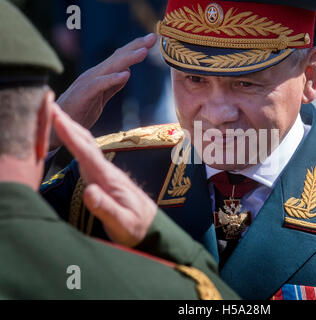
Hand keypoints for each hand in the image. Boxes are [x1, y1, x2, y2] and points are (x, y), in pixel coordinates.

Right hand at [50, 33, 157, 149]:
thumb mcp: (100, 98)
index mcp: (100, 76)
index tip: (152, 40)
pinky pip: (100, 84)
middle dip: (136, 46)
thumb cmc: (79, 112)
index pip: (120, 58)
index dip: (135, 48)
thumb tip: (125, 74)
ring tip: (143, 52)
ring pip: (111, 67)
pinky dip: (112, 79)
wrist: (58, 126)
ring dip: (128, 59)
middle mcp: (94, 75)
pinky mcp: (84, 94)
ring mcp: (88, 83)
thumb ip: (112, 86)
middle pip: (118, 58)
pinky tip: (125, 75)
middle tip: (152, 37)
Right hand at [51, 103, 157, 246]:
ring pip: (85, 145)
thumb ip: (106, 208)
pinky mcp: (102, 177)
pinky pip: (85, 154)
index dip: (70, 134)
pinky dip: (74, 141)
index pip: (86, 152)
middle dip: (67, 123)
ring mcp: (104, 172)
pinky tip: (69, 138)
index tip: (57, 116)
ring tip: (54, 114)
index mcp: (109, 178)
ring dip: (70, 128)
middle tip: (48, 103)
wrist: (151, 228)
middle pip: (85, 141)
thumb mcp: (122, 223)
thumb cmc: (137, 227)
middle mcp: (106, 170)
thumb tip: (89, 191)